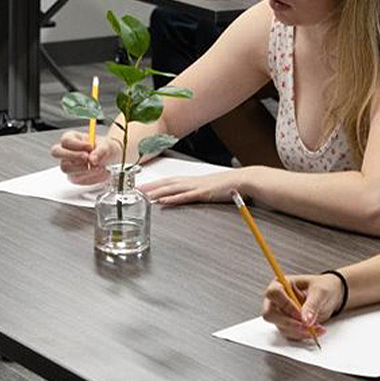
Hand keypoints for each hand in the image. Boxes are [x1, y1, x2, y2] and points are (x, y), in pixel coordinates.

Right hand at [50, 129, 118, 185]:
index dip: (77, 145)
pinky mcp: (73, 177)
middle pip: (56, 152)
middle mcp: (66, 151)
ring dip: (85, 169)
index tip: (90, 147)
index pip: (65, 140)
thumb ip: (100, 151)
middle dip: (74, 156)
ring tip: (100, 166)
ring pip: (67, 169)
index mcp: (72, 138)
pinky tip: (101, 173)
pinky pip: (78, 180)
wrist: (109, 158)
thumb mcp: (106, 146)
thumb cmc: (104, 148)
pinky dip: (92, 178)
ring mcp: (68, 165)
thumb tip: (92, 160)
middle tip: (88, 159)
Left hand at [136, 167, 253, 204]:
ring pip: (172, 188)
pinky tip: (163, 200)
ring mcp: (197, 186)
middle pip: (167, 182)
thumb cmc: (230, 186)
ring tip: (143, 195)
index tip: (143, 186)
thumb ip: (200, 192)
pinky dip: (172, 198)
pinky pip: (184, 196)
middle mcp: (192, 181)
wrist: (243, 180)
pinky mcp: (203, 193)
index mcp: (193, 180)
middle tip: (136, 190)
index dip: (155, 183)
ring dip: (157, 191)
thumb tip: (193, 196)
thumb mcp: (211, 189)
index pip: (170, 180)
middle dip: (150, 186)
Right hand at [261, 273, 344, 340]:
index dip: (285, 305)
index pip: (273, 293)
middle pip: (271, 314)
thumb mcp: (320, 292)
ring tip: (318, 327)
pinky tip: (316, 330)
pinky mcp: (286, 324)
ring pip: (281, 327)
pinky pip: (290, 333)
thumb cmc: (323, 286)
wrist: (330, 295)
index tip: (300, 313)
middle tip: (307, 325)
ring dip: (300, 330)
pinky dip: (303, 334)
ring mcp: (280, 313)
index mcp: (280, 283)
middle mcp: (276, 299)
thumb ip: (312, 304)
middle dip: (290, 323)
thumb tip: (305, 319)